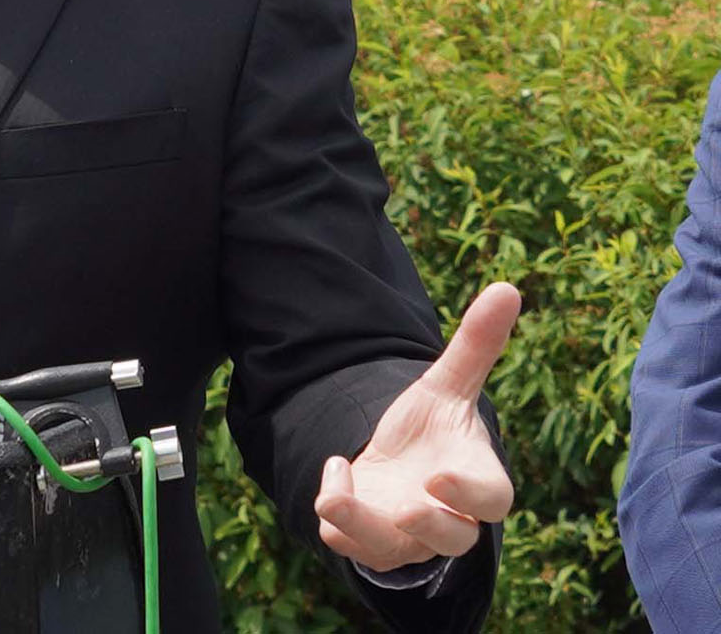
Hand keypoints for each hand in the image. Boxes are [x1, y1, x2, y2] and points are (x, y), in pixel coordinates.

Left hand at [314, 282, 519, 572]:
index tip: (439, 479)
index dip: (470, 495)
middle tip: (407, 505)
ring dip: (362, 527)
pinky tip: (335, 471)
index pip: (492, 502)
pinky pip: (352, 547)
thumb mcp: (446, 385)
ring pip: (391, 553)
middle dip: (430, 527)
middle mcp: (447, 519)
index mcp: (478, 482)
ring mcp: (407, 539)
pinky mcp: (370, 545)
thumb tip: (507, 288)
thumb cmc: (431, 431)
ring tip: (333, 493)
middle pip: (453, 540)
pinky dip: (336, 519)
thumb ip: (475, 345)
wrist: (395, 464)